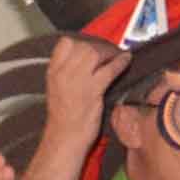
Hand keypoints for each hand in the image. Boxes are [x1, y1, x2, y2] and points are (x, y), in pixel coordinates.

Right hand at [37, 38, 125, 165]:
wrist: (65, 136)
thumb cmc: (64, 117)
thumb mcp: (58, 89)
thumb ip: (68, 74)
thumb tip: (84, 62)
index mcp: (53, 72)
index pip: (64, 44)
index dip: (81, 42)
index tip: (92, 46)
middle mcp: (63, 73)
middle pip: (83, 46)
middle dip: (100, 47)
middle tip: (110, 51)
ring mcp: (77, 80)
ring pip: (95, 54)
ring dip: (110, 52)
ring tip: (118, 55)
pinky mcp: (92, 90)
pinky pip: (109, 70)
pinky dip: (120, 62)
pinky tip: (127, 60)